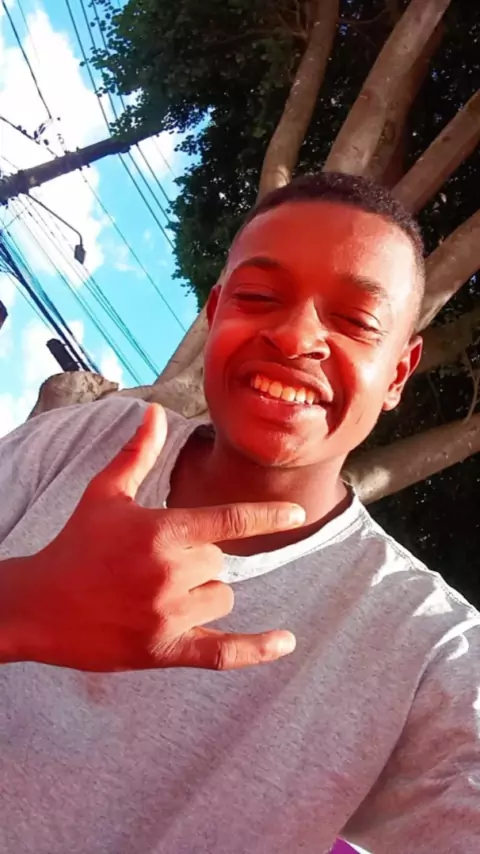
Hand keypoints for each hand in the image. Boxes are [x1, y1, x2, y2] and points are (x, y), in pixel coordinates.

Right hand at [16, 405, 304, 671]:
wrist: (37, 607)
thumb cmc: (75, 544)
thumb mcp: (104, 494)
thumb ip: (138, 454)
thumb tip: (153, 411)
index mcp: (160, 532)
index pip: (228, 520)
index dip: (267, 516)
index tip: (297, 513)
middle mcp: (168, 574)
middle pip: (220, 564)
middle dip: (198, 561)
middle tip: (154, 565)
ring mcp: (166, 616)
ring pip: (221, 600)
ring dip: (203, 596)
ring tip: (156, 594)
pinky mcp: (162, 652)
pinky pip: (222, 654)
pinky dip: (255, 649)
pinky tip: (286, 641)